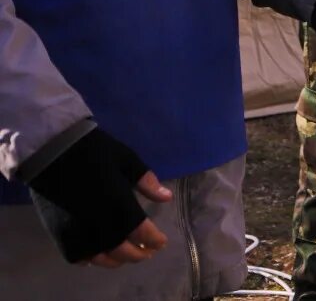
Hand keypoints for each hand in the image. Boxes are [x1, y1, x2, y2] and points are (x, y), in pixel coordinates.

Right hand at [27, 127, 170, 265]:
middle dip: (139, 254)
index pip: (142, 233)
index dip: (154, 240)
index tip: (161, 242)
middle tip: (147, 252)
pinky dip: (91, 259)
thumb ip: (147, 183)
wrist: (52, 152)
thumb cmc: (95, 152)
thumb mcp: (128, 160)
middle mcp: (100, 226)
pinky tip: (98, 254)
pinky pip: (77, 257)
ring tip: (126, 256)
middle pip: (123, 251)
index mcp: (120, 206)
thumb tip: (167, 198)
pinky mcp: (59, 235)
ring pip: (101, 259)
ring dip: (117, 260)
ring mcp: (77, 233)